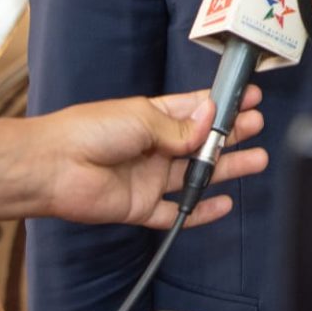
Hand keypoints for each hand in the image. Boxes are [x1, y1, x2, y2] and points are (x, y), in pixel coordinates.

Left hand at [35, 86, 266, 228]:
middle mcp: (155, 147)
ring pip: (197, 174)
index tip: (249, 98)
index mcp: (153, 117)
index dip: (222, 105)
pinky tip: (223, 204)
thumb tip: (211, 120)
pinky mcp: (142, 206)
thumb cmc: (90, 131)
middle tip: (257, 127)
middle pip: (202, 142)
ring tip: (256, 160)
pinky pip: (177, 212)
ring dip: (226, 168)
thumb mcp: (143, 118)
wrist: (54, 167)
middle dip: (232, 134)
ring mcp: (150, 177)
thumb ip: (181, 127)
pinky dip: (201, 210)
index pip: (196, 110)